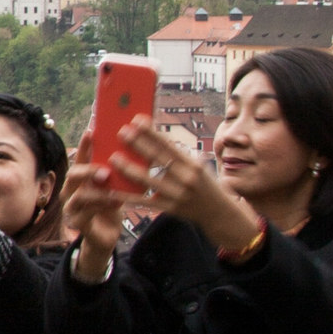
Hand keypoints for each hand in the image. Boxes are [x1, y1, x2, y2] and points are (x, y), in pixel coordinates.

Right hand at [63, 131, 127, 279]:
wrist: (106, 235)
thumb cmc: (109, 206)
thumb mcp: (114, 187)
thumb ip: (117, 172)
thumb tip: (132, 150)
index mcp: (81, 178)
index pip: (80, 157)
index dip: (84, 145)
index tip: (91, 131)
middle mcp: (71, 190)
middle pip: (73, 175)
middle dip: (89, 170)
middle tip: (106, 171)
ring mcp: (71, 207)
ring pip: (78, 195)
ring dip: (97, 192)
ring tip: (113, 191)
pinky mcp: (77, 222)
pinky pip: (85, 214)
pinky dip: (101, 207)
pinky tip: (115, 203)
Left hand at [109, 115, 258, 251]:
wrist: (218, 213)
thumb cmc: (204, 184)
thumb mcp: (197, 166)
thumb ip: (177, 155)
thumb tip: (153, 136)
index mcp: (192, 164)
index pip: (168, 145)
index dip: (151, 132)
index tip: (136, 120)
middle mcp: (186, 178)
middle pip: (156, 159)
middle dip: (137, 144)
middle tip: (121, 132)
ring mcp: (177, 195)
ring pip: (147, 180)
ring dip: (128, 168)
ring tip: (113, 158)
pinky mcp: (169, 209)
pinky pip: (144, 201)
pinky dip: (128, 196)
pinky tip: (113, 189)